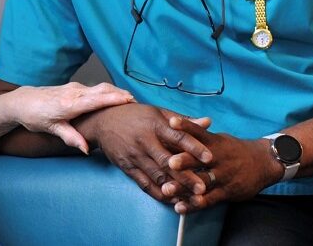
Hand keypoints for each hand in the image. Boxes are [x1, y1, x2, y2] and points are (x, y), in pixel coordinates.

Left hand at [10, 82, 134, 153]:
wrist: (22, 102)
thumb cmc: (35, 116)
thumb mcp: (51, 129)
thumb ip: (70, 137)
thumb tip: (86, 149)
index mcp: (69, 104)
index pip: (96, 99)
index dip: (114, 99)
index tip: (130, 101)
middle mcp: (74, 92)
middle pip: (102, 89)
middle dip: (120, 94)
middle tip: (138, 102)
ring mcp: (74, 88)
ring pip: (99, 87)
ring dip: (115, 92)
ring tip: (131, 101)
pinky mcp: (74, 87)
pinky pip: (94, 88)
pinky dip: (107, 92)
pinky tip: (114, 98)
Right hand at [73, 103, 212, 202]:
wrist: (102, 121)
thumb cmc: (135, 116)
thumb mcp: (158, 112)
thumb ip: (183, 122)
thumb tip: (208, 122)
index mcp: (154, 124)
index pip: (177, 136)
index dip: (194, 147)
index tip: (209, 157)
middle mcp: (144, 140)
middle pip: (167, 161)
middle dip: (186, 176)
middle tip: (203, 188)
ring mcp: (134, 155)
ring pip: (157, 176)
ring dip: (175, 189)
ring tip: (191, 199)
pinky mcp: (127, 167)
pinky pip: (144, 184)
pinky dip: (159, 194)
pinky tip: (172, 200)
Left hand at [164, 117, 280, 212]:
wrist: (264, 163)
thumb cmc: (234, 150)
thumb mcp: (219, 139)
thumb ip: (199, 134)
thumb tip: (174, 122)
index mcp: (215, 142)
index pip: (199, 132)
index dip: (186, 126)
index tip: (172, 122)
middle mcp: (218, 158)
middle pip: (199, 159)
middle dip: (184, 161)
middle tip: (169, 163)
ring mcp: (223, 176)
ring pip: (201, 182)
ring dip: (183, 186)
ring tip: (167, 190)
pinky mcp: (227, 192)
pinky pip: (209, 200)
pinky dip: (193, 204)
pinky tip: (179, 207)